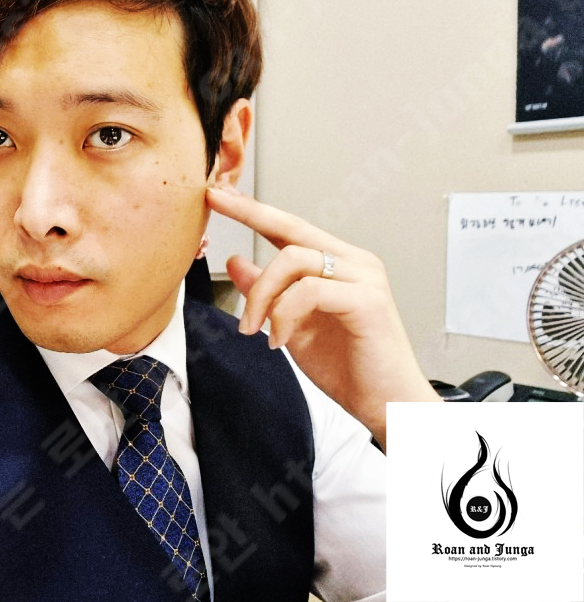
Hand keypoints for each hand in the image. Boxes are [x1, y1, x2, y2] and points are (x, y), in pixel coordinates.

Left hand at [206, 184, 440, 451]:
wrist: (387, 405)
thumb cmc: (350, 368)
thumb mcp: (291, 325)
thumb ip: (268, 293)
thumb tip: (236, 262)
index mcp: (338, 265)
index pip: (290, 228)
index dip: (253, 209)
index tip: (219, 195)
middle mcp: (354, 263)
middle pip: (292, 229)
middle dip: (249, 212)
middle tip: (214, 202)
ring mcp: (364, 278)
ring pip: (294, 259)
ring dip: (261, 294)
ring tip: (252, 328)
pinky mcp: (368, 300)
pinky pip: (309, 290)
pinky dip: (284, 314)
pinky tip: (278, 340)